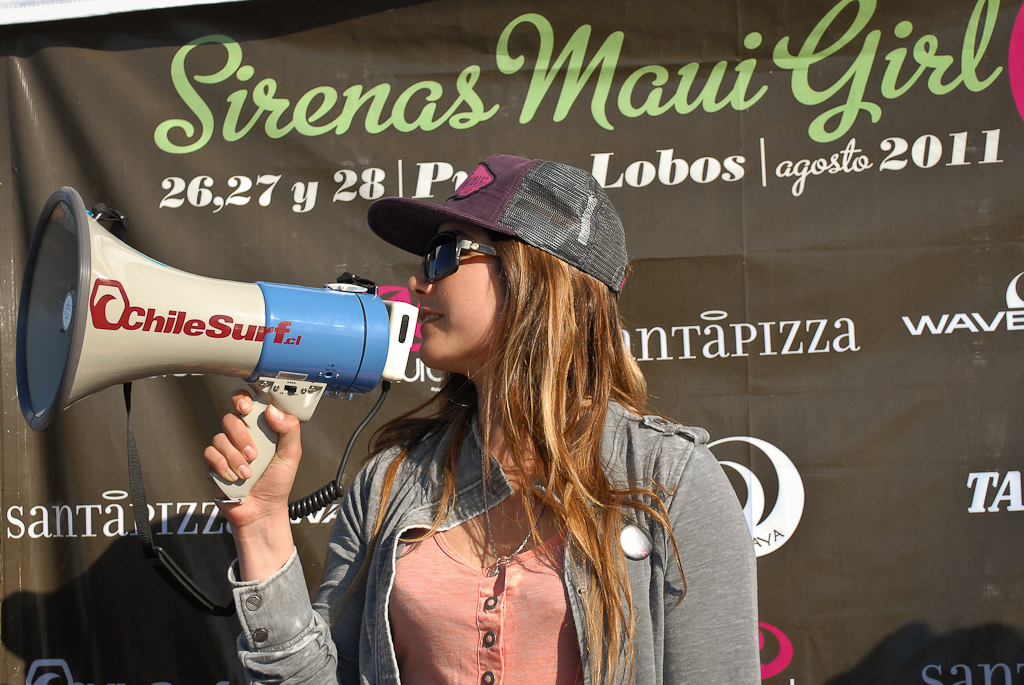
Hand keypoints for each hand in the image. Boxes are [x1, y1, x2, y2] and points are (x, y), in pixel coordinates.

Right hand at [204, 389, 299, 580]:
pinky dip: (224, 467)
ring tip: (247, 473)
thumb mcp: (291, 455)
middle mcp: (241, 437)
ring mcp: (226, 450)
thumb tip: (273, 410)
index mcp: (260, 430)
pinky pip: (210, 454)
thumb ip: (289, 430)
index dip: (242, 400)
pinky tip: (235, 477)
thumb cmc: (276, 483)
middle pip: (230, 419)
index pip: (246, 404)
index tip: (247, 408)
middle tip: (254, 454)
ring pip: (220, 438)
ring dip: (235, 457)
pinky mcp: (213, 464)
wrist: (262, 511)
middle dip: (242, 437)